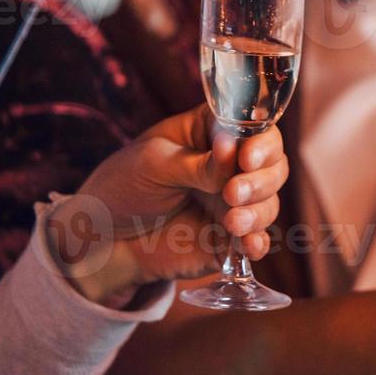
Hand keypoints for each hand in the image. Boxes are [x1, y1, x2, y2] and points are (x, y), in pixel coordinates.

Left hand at [48, 104, 287, 305]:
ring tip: (231, 222)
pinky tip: (247, 245)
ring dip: (258, 212)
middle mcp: (231, 166)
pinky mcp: (230, 237)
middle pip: (273, 166)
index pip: (256, 129)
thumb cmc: (122, 186)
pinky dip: (257, 243)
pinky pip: (257, 240)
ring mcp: (234, 202)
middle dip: (260, 181)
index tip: (246, 158)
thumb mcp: (153, 164)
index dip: (261, 143)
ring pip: (270, 202)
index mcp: (214, 134)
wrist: (102, 239)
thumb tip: (234, 151)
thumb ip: (197, 163)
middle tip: (231, 194)